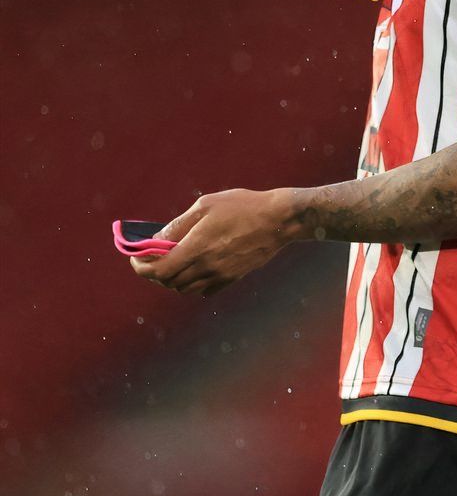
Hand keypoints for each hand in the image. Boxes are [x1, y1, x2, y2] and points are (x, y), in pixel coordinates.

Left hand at [128, 187, 297, 296]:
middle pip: (169, 282)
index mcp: (196, 248)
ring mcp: (221, 274)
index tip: (136, 258)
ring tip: (173, 263)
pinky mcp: (234, 277)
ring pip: (185, 289)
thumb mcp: (205, 206)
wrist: (280, 220)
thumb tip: (156, 240)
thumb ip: (178, 225)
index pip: (158, 270)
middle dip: (154, 272)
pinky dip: (193, 284)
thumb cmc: (243, 206)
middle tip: (152, 258)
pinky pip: (205, 290)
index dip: (141, 267)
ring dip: (173, 279)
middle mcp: (207, 266)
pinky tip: (195, 269)